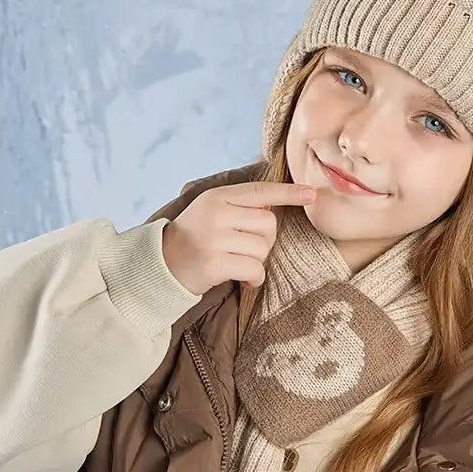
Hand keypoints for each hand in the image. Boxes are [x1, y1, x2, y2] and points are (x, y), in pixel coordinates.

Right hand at [161, 180, 315, 294]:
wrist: (160, 265)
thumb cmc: (193, 240)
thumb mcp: (210, 211)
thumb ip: (238, 206)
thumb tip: (276, 207)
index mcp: (218, 196)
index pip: (260, 191)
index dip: (288, 193)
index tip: (312, 194)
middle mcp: (217, 213)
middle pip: (268, 224)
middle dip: (265, 242)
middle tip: (245, 251)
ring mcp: (214, 238)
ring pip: (263, 249)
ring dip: (257, 262)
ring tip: (239, 265)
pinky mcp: (215, 263)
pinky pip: (254, 269)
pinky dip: (254, 279)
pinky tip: (243, 280)